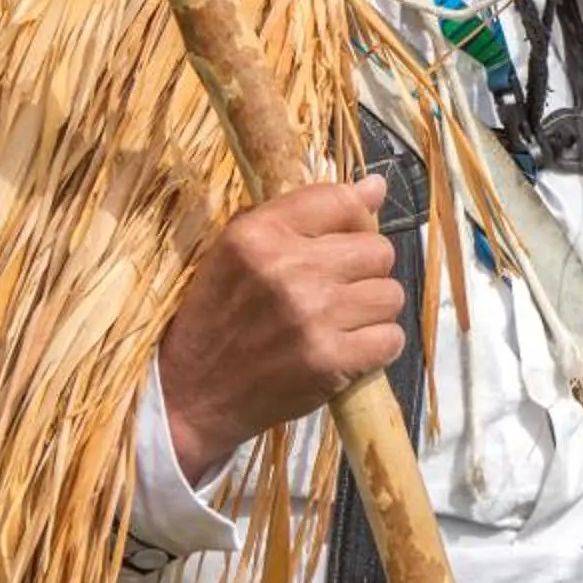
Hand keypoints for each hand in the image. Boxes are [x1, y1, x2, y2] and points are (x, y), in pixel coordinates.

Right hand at [156, 176, 405, 483]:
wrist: (191, 396)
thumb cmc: (217, 318)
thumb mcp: (239, 251)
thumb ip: (304, 213)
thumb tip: (376, 186)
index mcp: (259, 233)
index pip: (342, 201)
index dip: (355, 220)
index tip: (343, 240)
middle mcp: (287, 268)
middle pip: (378, 250)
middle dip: (365, 270)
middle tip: (338, 290)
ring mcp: (311, 316)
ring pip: (390, 295)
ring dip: (373, 310)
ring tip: (342, 321)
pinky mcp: (328, 361)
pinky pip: (390, 339)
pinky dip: (377, 346)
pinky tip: (349, 349)